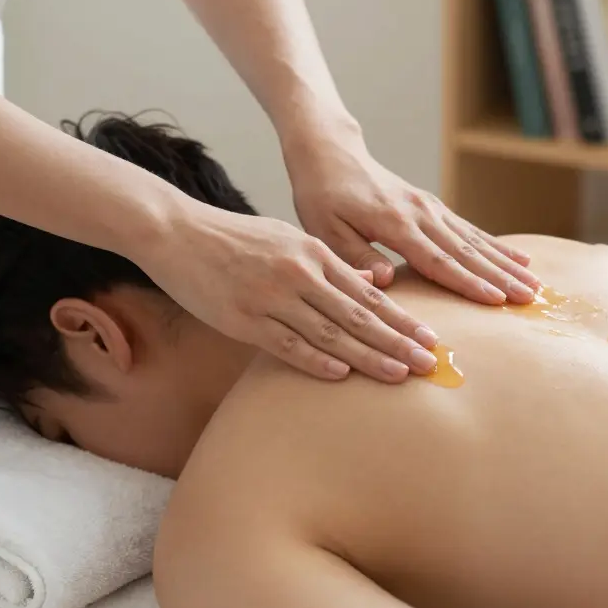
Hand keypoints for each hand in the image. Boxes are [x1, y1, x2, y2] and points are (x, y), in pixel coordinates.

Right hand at [141, 202, 440, 383]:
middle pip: (358, 315)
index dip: (401, 319)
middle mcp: (299, 274)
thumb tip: (373, 279)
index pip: (368, 293)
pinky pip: (287, 345)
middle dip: (397, 342)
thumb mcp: (288, 240)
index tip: (429, 339)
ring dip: (368, 357)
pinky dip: (316, 360)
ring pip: (330, 333)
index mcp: (313, 253)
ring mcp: (271, 298)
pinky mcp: (243, 319)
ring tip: (398, 375)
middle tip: (429, 364)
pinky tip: (342, 374)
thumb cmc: (236, 240)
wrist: (177, 232)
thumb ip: (328, 263)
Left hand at [285, 136, 540, 304]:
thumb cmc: (322, 195)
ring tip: (535, 283)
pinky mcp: (433, 207)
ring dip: (506, 263)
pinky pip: (470, 230)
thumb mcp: (324, 229)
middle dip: (501, 276)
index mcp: (395, 223)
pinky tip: (519, 258)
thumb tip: (384, 280)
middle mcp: (421, 213)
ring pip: (475, 241)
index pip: (437, 259)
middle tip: (530, 297)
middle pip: (467, 251)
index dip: (467, 281)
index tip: (496, 299)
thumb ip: (355, 255)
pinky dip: (496, 245)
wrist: (332, 154)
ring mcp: (431, 208)